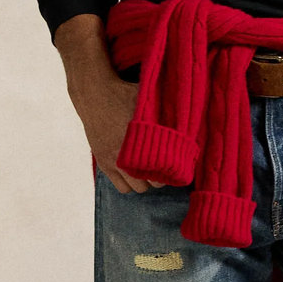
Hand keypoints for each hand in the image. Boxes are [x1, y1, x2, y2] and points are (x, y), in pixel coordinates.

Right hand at [69, 69, 163, 194]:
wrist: (94, 94)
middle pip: (153, 183)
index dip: (173, 168)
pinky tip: (134, 171)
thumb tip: (189, 119)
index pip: (164, 169)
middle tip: (163, 166)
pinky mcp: (103, 163)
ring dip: (144, 181)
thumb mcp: (148, 99)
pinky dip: (129, 183)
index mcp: (142, 140)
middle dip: (160, 176)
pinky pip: (121, 188)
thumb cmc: (125, 93)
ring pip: (137, 188)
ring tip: (148, 169)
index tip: (175, 162)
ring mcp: (114, 162)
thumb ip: (167, 111)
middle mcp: (128, 155)